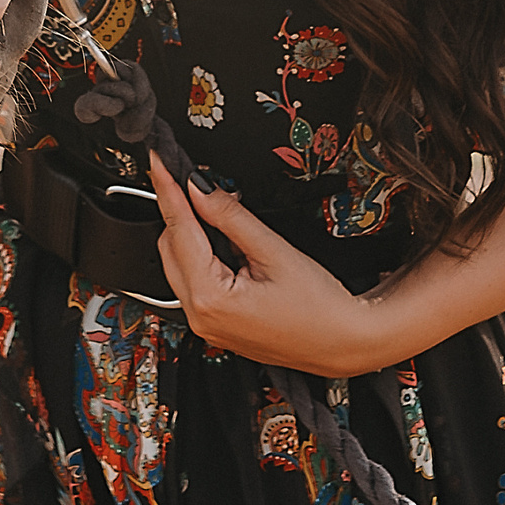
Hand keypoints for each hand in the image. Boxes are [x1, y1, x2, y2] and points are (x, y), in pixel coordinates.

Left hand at [148, 151, 397, 377]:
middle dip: (180, 211)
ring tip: (219, 213)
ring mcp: (205, 325)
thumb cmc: (321, 308)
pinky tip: (224, 244)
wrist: (345, 343)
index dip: (168, 189)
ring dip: (191, 235)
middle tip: (192, 179)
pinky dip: (201, 258)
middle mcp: (199, 316)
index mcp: (210, 298)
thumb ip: (229, 216)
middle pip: (171, 247)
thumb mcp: (273, 250)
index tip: (159, 162)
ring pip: (179, 264)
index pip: (178, 229)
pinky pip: (194, 283)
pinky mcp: (215, 326)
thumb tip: (198, 187)